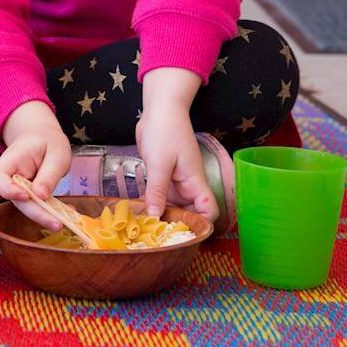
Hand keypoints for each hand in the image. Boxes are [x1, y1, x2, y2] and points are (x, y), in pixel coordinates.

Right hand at [0, 101, 70, 230]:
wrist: (44, 137)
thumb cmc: (49, 141)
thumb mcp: (56, 154)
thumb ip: (48, 175)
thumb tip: (41, 196)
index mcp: (12, 158)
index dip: (8, 189)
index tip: (26, 196)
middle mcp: (10, 175)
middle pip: (14, 198)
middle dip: (35, 212)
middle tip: (57, 223)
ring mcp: (18, 186)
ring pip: (25, 206)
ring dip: (44, 215)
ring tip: (65, 221)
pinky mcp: (28, 194)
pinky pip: (36, 205)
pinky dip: (51, 211)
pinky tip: (67, 213)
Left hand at [137, 68, 217, 222]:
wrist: (159, 109)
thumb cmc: (165, 131)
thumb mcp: (159, 163)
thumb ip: (157, 190)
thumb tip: (156, 216)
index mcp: (195, 182)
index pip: (209, 210)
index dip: (202, 223)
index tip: (184, 233)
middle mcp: (187, 184)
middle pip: (189, 212)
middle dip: (176, 224)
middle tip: (156, 237)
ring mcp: (174, 180)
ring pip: (172, 205)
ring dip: (161, 214)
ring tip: (143, 229)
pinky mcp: (161, 175)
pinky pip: (159, 195)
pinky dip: (152, 202)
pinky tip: (137, 211)